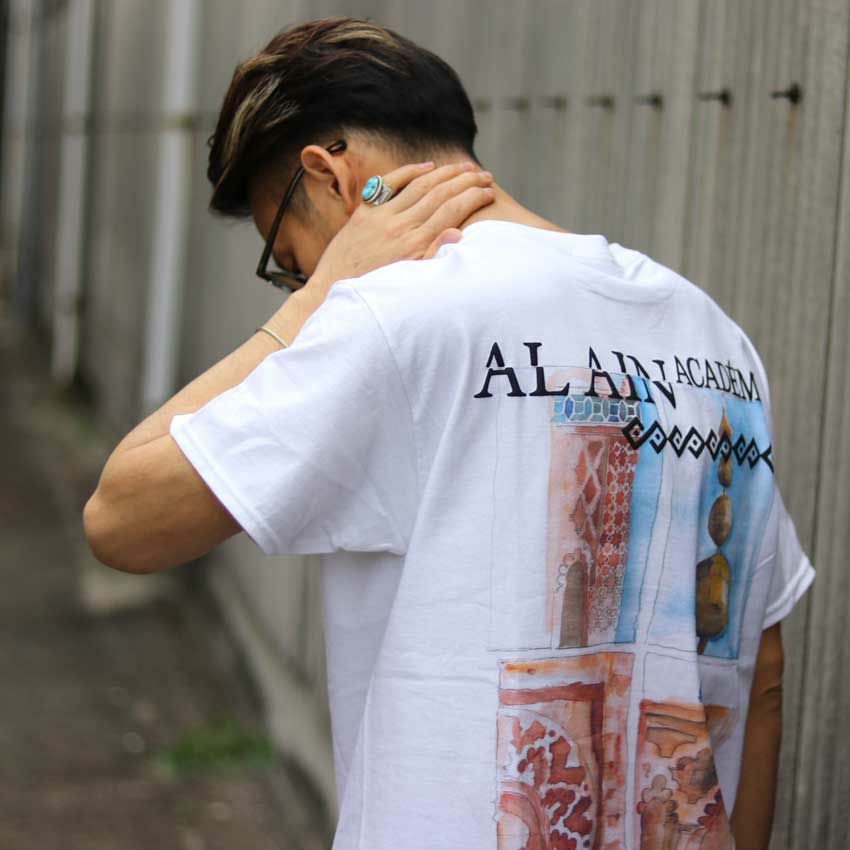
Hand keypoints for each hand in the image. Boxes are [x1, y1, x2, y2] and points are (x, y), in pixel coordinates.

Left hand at [303, 160, 494, 300]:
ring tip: (464, 167)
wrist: (334, 290)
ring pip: (420, 185)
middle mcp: (400, 227)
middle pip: (440, 194)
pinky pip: (390, 183)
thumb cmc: (375, 290)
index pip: (452, 211)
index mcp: (415, 246)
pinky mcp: (364, 212)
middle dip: (466, 181)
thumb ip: (432, 256)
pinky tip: (427, 166)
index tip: (489, 192)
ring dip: (445, 172)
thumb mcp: (408, 281)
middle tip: (485, 175)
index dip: (474, 198)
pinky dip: (409, 172)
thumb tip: (456, 234)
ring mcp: (381, 216)